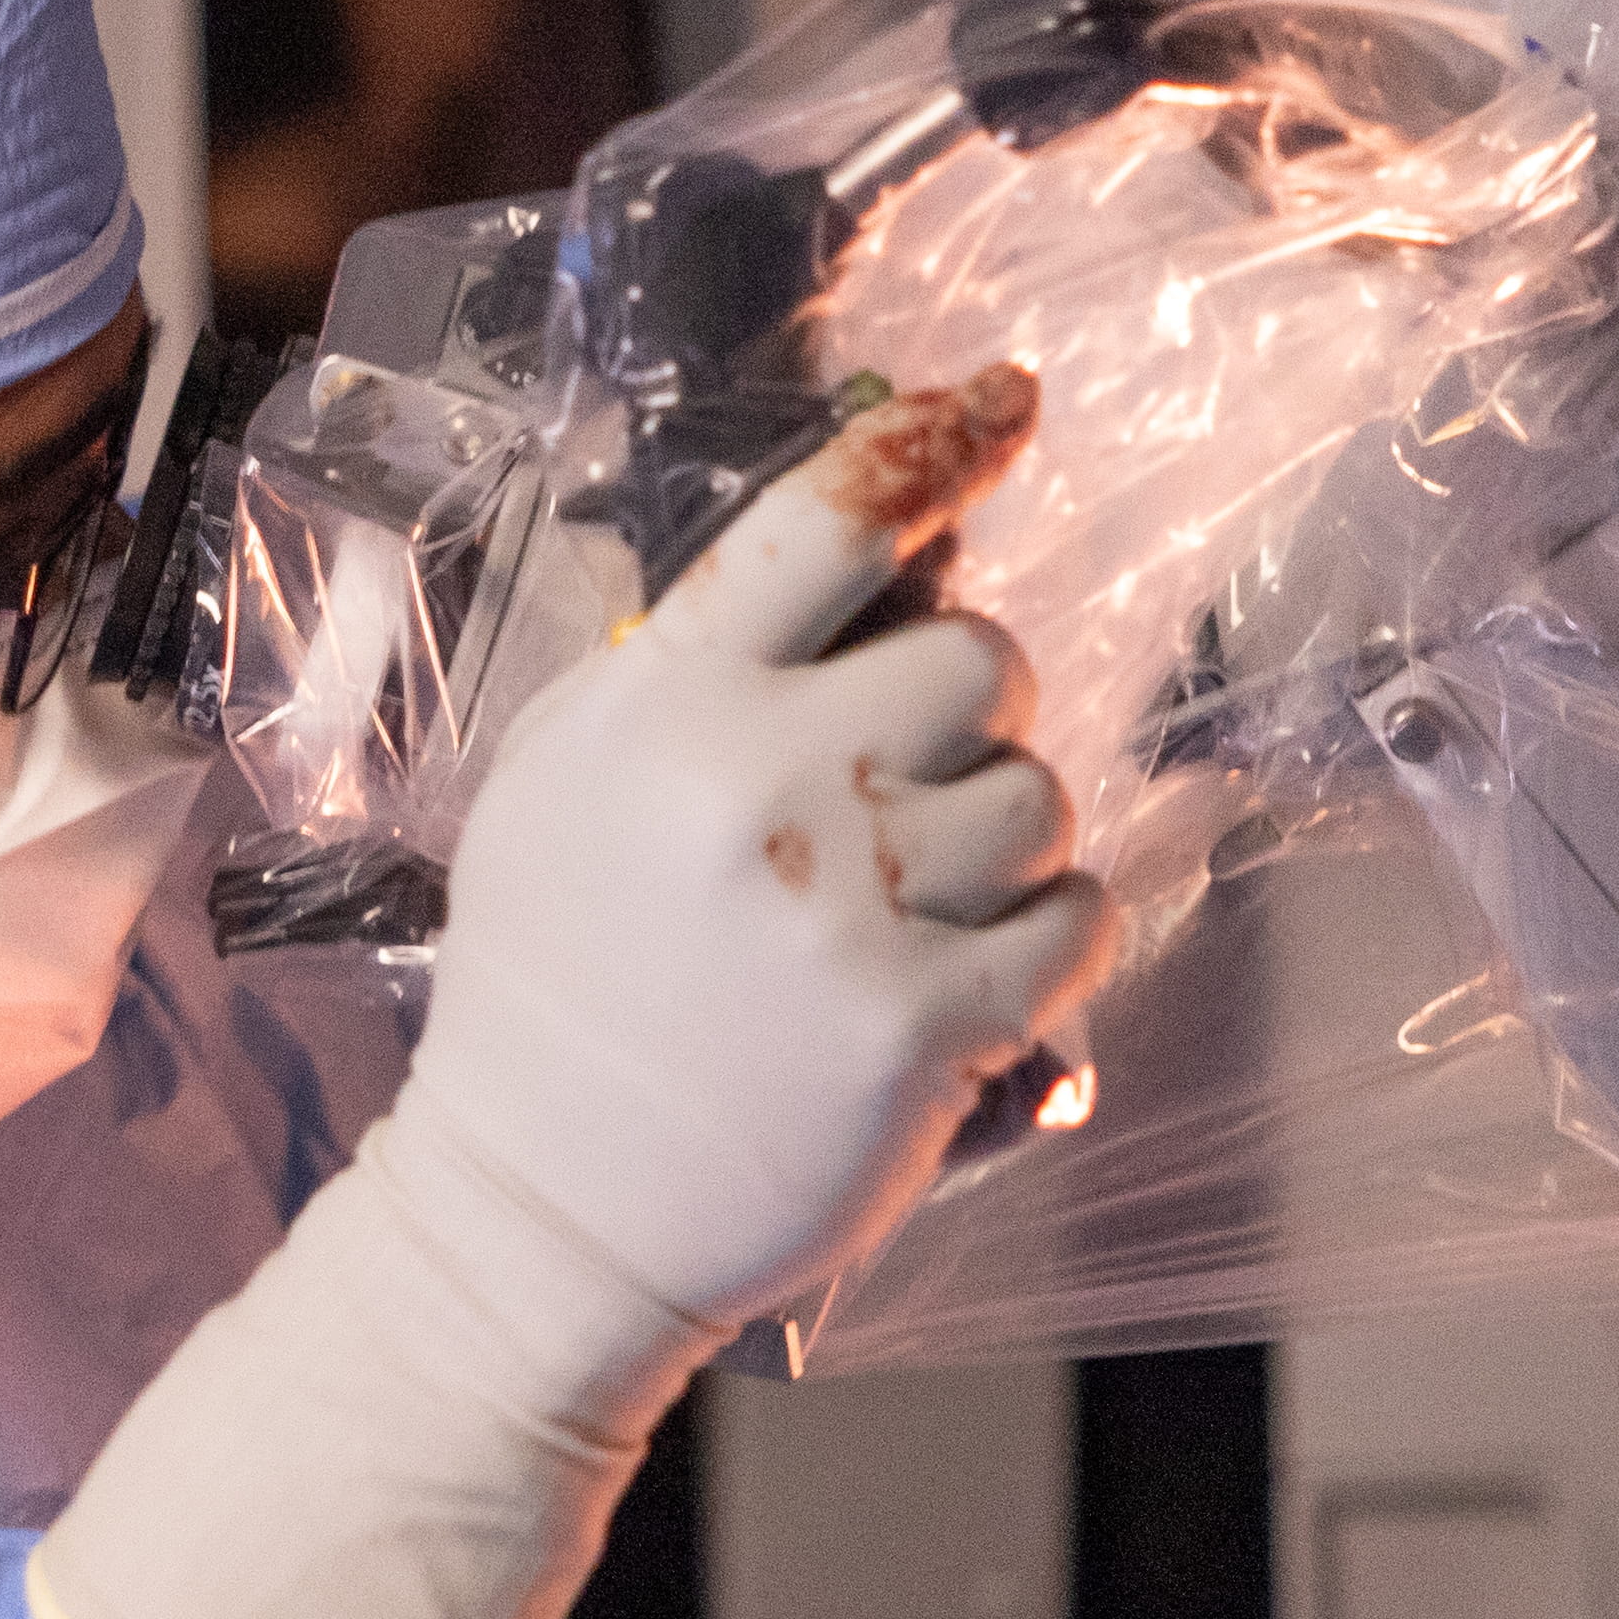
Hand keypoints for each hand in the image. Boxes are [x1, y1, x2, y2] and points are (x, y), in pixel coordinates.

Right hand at [24, 387, 1111, 1618]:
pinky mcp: (929, 1024)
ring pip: (1040, 790)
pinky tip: (969, 973)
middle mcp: (759, 782)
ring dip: (1006, 836)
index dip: (937, 444)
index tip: (1004, 402)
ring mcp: (853, 907)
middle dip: (966, 714)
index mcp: (661, 702)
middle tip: (900, 793)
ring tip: (908, 906)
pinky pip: (1076, 916)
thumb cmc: (557, 988)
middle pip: (978, 660)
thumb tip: (888, 550)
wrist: (542, 1216)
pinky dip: (1048, 938)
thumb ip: (695, 664)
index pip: (830, 520)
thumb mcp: (566, 782)